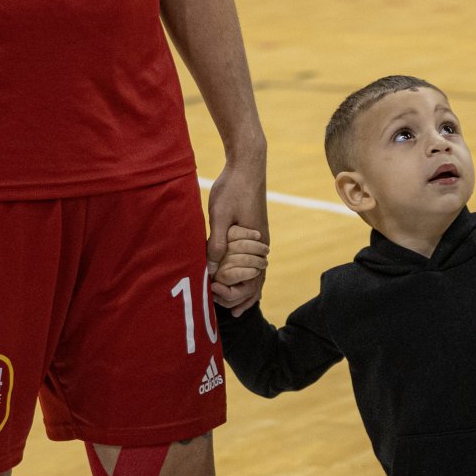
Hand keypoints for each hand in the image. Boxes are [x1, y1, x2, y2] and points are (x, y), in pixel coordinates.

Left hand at [206, 159, 267, 316]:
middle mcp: (262, 243)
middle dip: (243, 296)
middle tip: (229, 311)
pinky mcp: (253, 229)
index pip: (253, 280)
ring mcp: (259, 236)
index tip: (218, 297)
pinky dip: (246, 272)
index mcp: (256, 243)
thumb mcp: (220, 215)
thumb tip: (213, 270)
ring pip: (257, 270)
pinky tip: (237, 275)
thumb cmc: (233, 188)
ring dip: (246, 287)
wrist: (247, 164)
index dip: (237, 294)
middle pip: (258, 279)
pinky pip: (253, 258)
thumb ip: (217, 242)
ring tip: (237, 306)